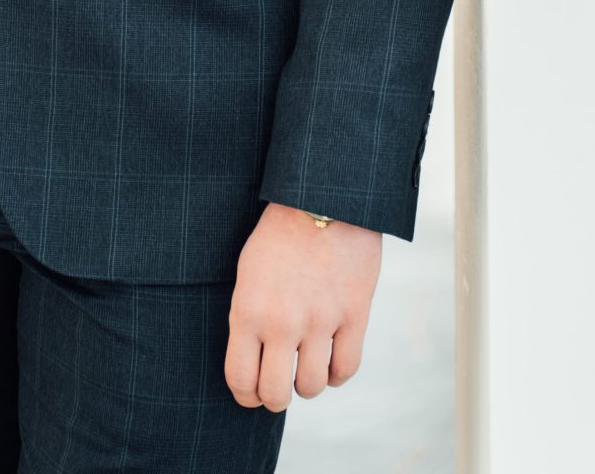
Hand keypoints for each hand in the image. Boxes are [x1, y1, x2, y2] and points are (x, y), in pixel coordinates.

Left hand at [224, 202, 381, 410]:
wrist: (323, 196)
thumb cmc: (279, 234)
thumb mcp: (248, 273)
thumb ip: (248, 319)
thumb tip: (252, 365)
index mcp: (248, 310)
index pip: (240, 380)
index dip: (245, 395)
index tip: (251, 392)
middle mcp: (282, 321)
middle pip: (275, 395)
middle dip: (274, 397)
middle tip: (278, 385)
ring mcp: (321, 320)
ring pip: (311, 387)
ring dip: (306, 382)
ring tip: (305, 363)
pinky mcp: (354, 314)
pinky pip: (345, 369)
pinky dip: (336, 373)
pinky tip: (329, 357)